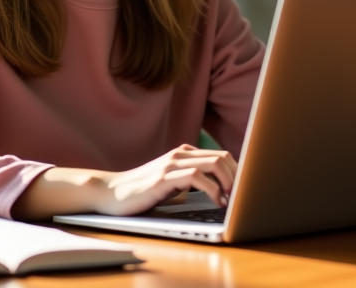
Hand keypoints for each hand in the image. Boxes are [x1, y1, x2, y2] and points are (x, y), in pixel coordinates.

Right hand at [96, 144, 236, 215]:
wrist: (110, 193)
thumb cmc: (142, 192)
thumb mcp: (171, 183)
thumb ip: (190, 180)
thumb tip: (220, 191)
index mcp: (184, 154)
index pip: (221, 156)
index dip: (238, 172)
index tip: (244, 191)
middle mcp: (180, 154)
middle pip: (222, 157)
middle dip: (238, 177)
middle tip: (242, 197)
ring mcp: (172, 165)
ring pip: (214, 163)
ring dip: (229, 182)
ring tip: (232, 201)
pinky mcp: (164, 178)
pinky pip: (197, 176)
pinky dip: (212, 189)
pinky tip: (216, 201)